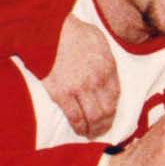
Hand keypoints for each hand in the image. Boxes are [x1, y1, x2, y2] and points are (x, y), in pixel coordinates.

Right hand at [42, 13, 120, 137]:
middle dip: (106, 124)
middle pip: (107, 110)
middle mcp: (98, 80)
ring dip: (94, 129)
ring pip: (93, 117)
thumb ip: (105, 59)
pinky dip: (79, 127)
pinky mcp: (62, 94)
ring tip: (91, 135)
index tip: (111, 115)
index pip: (116, 95)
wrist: (48, 30)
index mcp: (108, 67)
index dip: (114, 109)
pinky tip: (79, 131)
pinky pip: (75, 117)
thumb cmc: (71, 31)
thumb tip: (105, 73)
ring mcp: (80, 88)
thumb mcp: (98, 41)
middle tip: (102, 131)